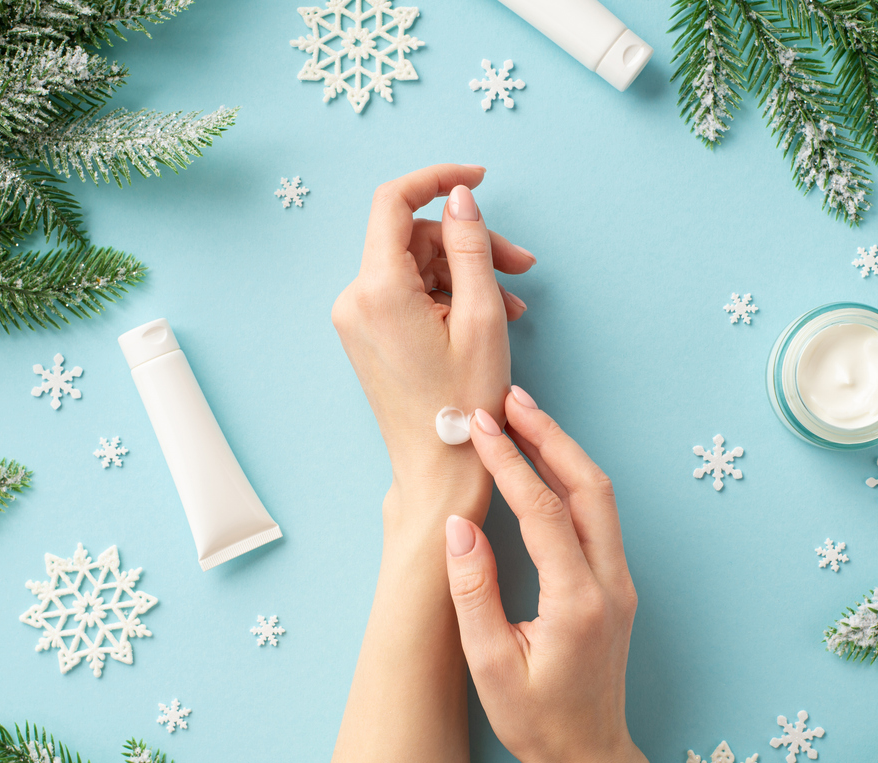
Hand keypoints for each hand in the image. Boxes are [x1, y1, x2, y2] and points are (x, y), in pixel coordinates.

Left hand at [331, 164, 535, 510]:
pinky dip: (447, 297)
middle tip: (522, 265)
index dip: (438, 179)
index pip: (394, 201)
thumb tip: (460, 197)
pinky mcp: (368, 335)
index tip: (479, 179)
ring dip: (465, 275)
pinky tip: (485, 318)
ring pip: (416, 267)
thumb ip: (471, 245)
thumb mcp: (482, 316)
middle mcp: (356, 299)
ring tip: (510, 306)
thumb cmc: (463, 403)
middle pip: (414, 238)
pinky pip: (408, 294)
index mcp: (377, 289)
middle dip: (469, 244)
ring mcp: (358, 319)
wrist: (439, 469)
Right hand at [443, 388, 685, 762]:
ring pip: (600, 497)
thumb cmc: (536, 720)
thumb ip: (473, 591)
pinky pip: (599, 516)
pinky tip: (542, 464)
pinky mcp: (616, 585)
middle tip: (510, 399)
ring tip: (523, 417)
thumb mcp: (489, 664)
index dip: (510, 463)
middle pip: (590, 486)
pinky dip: (570, 478)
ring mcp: (620, 582)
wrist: (588, 755)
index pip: (545, 511)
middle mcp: (610, 583)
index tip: (479, 427)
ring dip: (563, 451)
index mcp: (578, 602)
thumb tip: (458, 526)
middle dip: (549, 435)